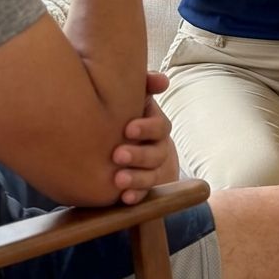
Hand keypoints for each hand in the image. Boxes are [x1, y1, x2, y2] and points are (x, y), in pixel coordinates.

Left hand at [112, 71, 178, 204]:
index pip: (159, 126)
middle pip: (156, 153)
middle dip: (138, 155)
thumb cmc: (127, 115)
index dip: (146, 128)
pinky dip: (136, 196)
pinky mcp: (146, 187)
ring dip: (136, 178)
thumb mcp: (136, 98)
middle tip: (117, 155)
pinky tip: (124, 198)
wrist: (125, 144)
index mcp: (156, 124)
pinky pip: (145, 194)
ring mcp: (154, 169)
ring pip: (152, 176)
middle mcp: (159, 147)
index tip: (127, 129)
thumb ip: (146, 84)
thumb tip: (162, 80)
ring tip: (117, 179)